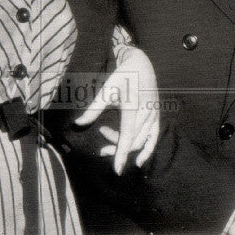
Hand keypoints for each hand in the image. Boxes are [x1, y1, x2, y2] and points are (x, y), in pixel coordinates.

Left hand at [74, 46, 158, 173]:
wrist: (141, 64)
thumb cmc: (122, 76)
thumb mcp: (106, 90)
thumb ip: (93, 109)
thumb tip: (77, 124)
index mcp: (133, 107)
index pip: (128, 136)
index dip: (121, 154)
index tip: (116, 170)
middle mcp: (146, 113)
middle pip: (133, 141)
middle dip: (117, 150)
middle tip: (101, 150)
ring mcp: (153, 115)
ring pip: (141, 141)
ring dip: (127, 149)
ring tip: (110, 148)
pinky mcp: (156, 116)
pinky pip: (153, 137)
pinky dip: (148, 149)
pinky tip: (140, 160)